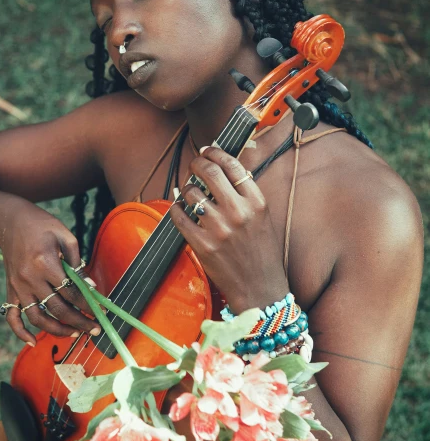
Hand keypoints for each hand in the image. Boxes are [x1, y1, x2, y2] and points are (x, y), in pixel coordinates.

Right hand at [0, 201, 100, 344]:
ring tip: (74, 333)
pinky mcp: (10, 290)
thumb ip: (78, 263)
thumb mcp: (65, 236)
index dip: (88, 303)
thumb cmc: (41, 225)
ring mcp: (18, 286)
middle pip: (57, 308)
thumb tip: (91, 287)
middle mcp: (29, 278)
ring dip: (57, 330)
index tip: (101, 310)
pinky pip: (12, 316)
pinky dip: (20, 332)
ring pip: (37, 318)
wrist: (10, 221)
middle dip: (79, 322)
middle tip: (95, 329)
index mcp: (45, 263)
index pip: (70, 292)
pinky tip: (33, 341)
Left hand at [169, 146, 289, 312]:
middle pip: (209, 173)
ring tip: (189, 191)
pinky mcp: (203, 245)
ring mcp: (219, 230)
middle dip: (196, 163)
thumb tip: (226, 168)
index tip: (207, 151)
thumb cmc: (263, 253)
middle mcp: (238, 213)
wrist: (261, 290)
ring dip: (186, 188)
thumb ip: (247, 193)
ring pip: (191, 193)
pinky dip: (176, 209)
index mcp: (257, 202)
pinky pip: (180, 217)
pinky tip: (180, 208)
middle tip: (194, 165)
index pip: (232, 165)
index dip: (215, 153)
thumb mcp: (264, 217)